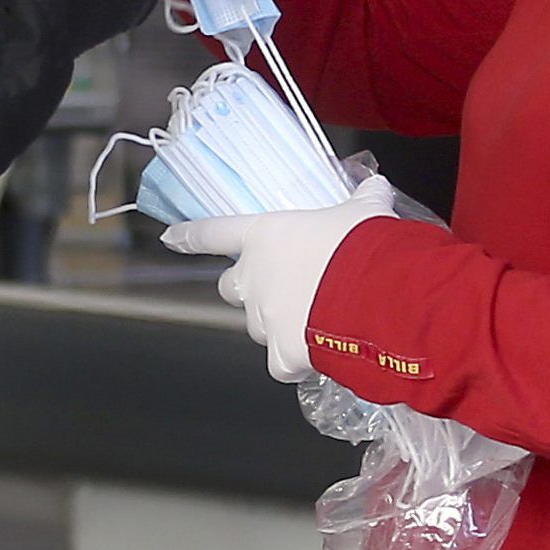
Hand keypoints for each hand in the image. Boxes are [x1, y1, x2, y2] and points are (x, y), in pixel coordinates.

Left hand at [163, 178, 402, 380]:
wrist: (377, 294)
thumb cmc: (362, 246)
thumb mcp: (365, 211)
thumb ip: (363, 197)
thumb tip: (373, 186)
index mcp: (264, 237)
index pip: (213, 233)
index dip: (190, 236)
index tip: (171, 238)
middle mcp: (254, 278)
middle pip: (230, 287)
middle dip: (247, 289)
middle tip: (280, 286)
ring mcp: (265, 318)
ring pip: (257, 326)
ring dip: (276, 324)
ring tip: (312, 319)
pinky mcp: (283, 354)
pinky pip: (280, 363)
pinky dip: (293, 362)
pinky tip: (316, 354)